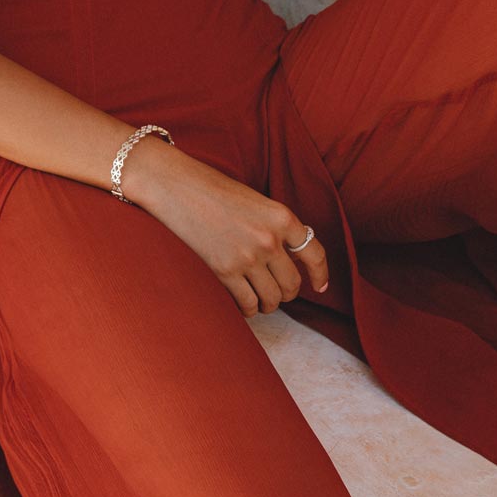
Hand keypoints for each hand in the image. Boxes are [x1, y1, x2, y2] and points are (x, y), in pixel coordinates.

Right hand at [119, 134, 330, 316]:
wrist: (176, 186)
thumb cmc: (213, 189)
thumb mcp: (256, 202)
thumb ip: (275, 227)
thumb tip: (288, 257)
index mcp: (282, 217)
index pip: (315, 253)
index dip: (321, 274)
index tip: (320, 287)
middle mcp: (270, 239)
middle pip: (293, 283)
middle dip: (287, 293)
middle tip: (277, 292)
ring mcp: (248, 257)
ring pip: (273, 299)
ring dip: (269, 304)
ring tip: (260, 300)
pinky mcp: (224, 271)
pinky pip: (248, 304)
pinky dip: (249, 309)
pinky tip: (244, 304)